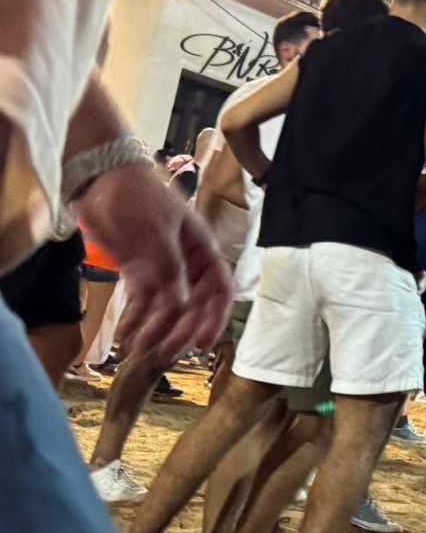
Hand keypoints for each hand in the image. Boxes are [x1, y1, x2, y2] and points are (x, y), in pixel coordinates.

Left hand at [77, 163, 230, 364]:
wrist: (99, 177)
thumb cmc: (136, 196)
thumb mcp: (157, 234)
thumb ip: (170, 272)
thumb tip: (180, 308)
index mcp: (202, 250)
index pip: (219, 291)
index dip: (215, 319)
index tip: (202, 343)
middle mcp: (187, 263)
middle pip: (192, 306)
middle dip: (178, 331)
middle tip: (163, 354)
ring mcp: (161, 268)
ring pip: (165, 308)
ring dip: (154, 330)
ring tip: (138, 350)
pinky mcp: (138, 270)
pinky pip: (141, 302)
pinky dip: (135, 319)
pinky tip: (125, 334)